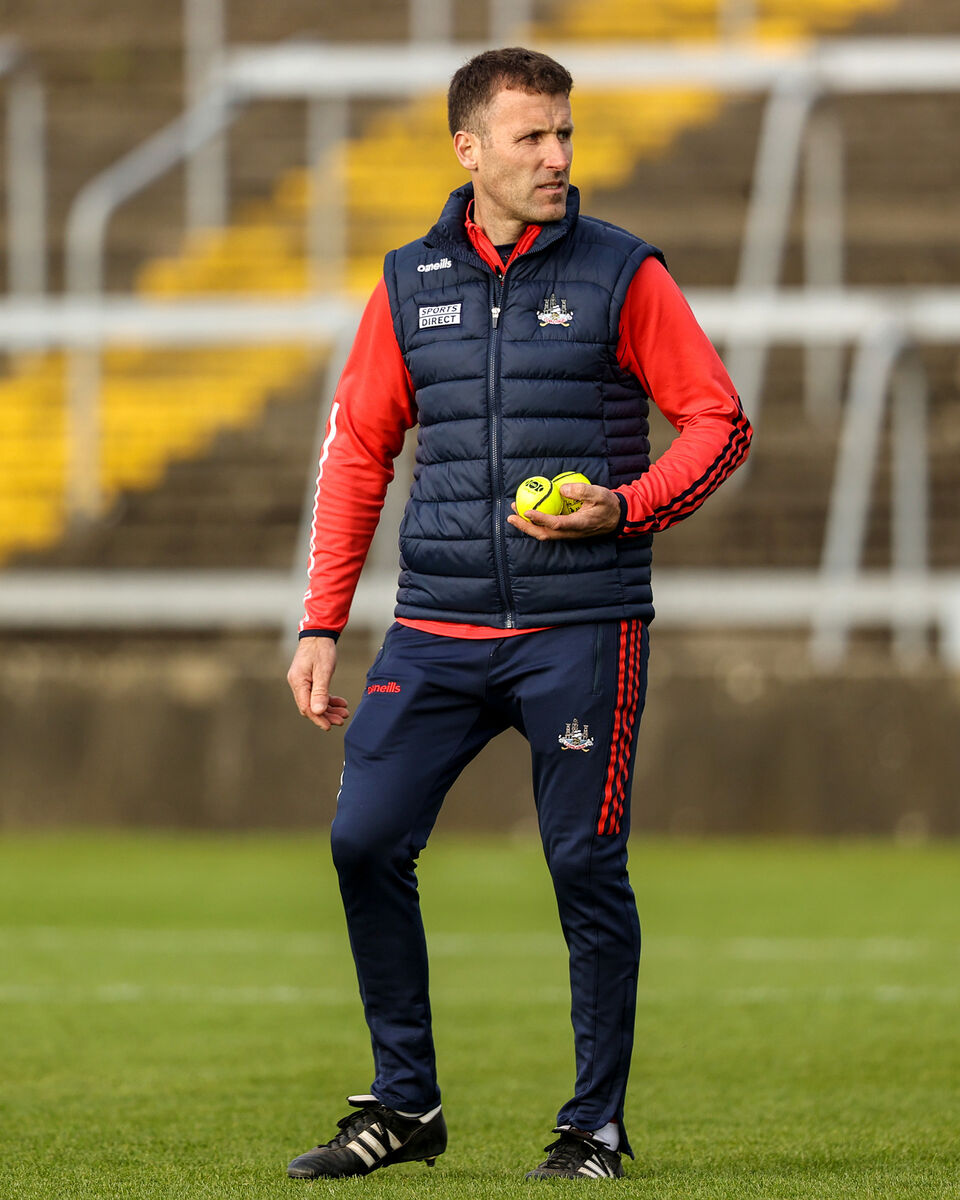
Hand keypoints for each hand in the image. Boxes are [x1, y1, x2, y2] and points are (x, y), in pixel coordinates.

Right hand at [287, 637, 349, 730]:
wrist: (319, 634)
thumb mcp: (323, 670)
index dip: (318, 718)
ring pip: (315, 702)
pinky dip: (328, 699)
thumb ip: (320, 692)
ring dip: (329, 708)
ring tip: (344, 713)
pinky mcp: (308, 679)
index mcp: (298, 682)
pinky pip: (317, 694)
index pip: (306, 707)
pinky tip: (340, 703)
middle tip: (341, 720)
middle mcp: (297, 683)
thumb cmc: (321, 649)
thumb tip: (317, 712)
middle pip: (310, 706)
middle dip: (326, 715)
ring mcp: (302, 682)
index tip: (329, 726)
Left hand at [507, 482, 621, 540]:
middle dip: (525, 527)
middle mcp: (571, 532)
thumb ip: (582, 491)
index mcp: (579, 524)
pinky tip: (527, 512)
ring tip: (514, 513)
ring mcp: (568, 534)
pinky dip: (535, 523)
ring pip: (544, 533)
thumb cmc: (608, 504)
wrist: (617, 517)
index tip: (527, 511)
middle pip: (544, 534)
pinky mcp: (567, 531)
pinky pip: (548, 529)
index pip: (556, 524)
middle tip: (511, 516)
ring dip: (527, 525)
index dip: (540, 519)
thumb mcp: (599, 494)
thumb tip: (562, 489)